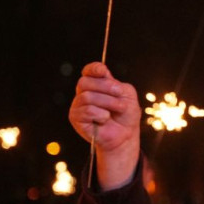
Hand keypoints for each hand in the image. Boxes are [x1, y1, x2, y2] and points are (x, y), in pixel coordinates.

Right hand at [68, 62, 141, 189]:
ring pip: (87, 96)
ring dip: (108, 103)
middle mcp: (84, 92)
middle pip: (84, 82)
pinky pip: (87, 110)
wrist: (125, 135)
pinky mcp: (75, 117)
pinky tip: (105, 119)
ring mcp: (78, 105)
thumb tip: (104, 78)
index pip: (89, 71)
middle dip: (106, 87)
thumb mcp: (128, 96)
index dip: (93, 68)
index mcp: (97, 84)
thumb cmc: (126, 115)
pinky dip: (101, 115)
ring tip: (117, 110)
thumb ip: (117, 84)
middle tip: (119, 95)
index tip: (103, 71)